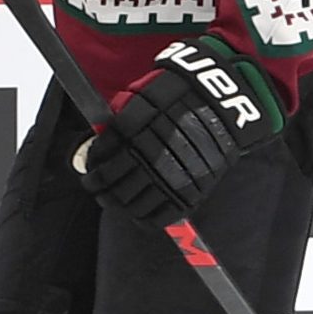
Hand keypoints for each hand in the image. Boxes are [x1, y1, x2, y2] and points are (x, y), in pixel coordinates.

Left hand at [75, 36, 285, 227]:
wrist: (223, 101)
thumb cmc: (179, 95)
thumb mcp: (143, 95)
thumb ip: (120, 118)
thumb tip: (100, 139)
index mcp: (133, 127)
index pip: (101, 154)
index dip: (92, 165)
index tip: (90, 169)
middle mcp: (149, 153)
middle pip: (111, 180)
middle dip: (98, 186)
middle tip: (95, 187)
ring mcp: (170, 175)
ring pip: (130, 201)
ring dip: (114, 203)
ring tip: (110, 200)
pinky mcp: (189, 191)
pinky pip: (159, 216)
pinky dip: (142, 218)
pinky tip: (135, 213)